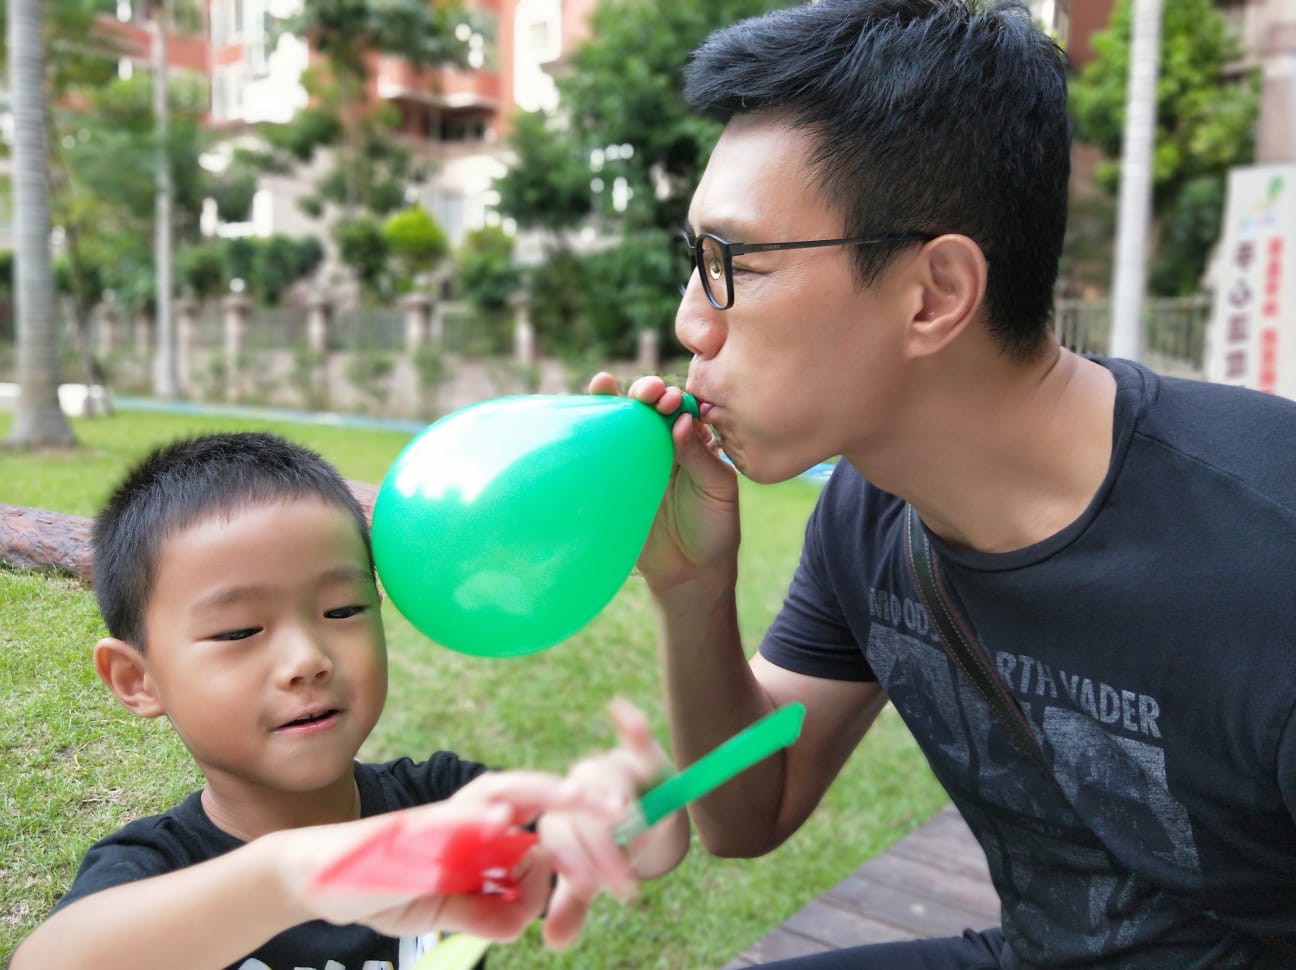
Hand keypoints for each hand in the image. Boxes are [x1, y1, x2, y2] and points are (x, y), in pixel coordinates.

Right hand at [285, 771, 616, 941]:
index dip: (576, 824)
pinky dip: (474, 822)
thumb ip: (487, 912)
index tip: (614, 835)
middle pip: (529, 793)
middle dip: (576, 801)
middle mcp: (463, 814)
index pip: (537, 817)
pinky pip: (447, 825)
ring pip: (497, 795)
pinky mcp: (408, 835)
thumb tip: (527, 916)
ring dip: (540, 797)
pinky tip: (501, 821)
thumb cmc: (383, 889)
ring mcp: (438, 820)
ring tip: (581, 798)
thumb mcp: (445, 911)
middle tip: (622, 808)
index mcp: (477, 829)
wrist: (316, 879)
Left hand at [538, 698, 688, 948]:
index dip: (574, 863)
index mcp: (559, 816)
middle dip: (604, 854)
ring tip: (643, 838)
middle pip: (583, 815)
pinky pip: (635, 736)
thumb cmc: (606, 846)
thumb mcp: (591, 875)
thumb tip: (553, 941)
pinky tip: (622, 714)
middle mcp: (578, 788)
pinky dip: (631, 726)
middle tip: (625, 886)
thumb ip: (572, 903)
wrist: (638, 812)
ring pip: (608, 782)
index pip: (559, 836)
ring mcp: (608, 770)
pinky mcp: (638, 754)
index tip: (592, 890)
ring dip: (625, 811)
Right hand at [588, 372, 739, 597]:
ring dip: (613, 399)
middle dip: (646, 392)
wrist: (689, 572)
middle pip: (650, 407)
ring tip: (603, 384)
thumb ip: (699, 454)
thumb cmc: (713, 527)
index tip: (672, 400)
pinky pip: (603, 450)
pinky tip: (586, 407)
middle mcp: (665, 444)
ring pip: (623, 422)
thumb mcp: (717, 488)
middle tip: (649, 393)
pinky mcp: (615, 478)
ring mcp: (637, 460)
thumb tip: (681, 419)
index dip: (676, 397)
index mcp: (695, 441)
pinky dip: (593, 426)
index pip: (682, 407)